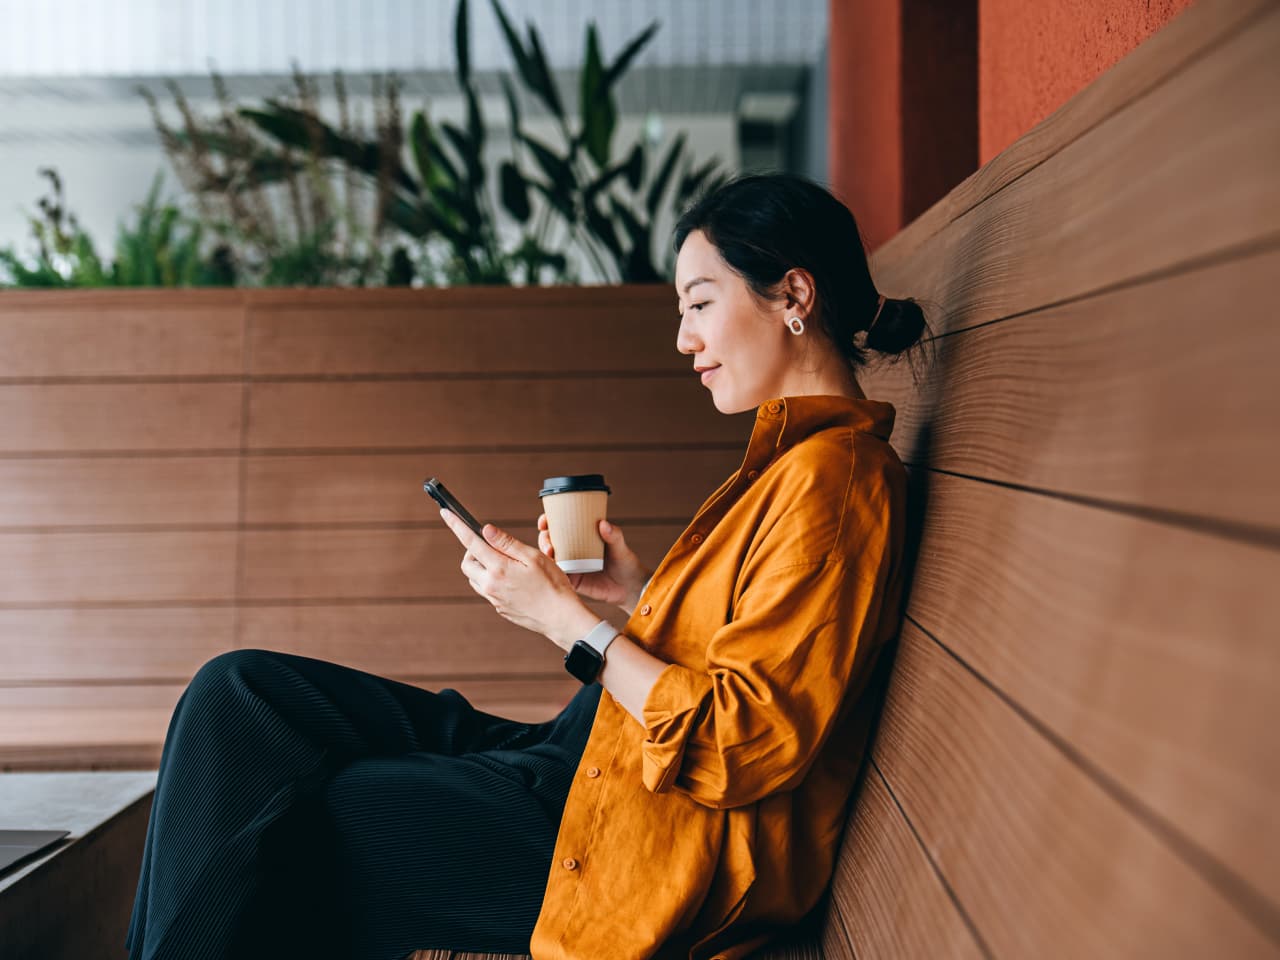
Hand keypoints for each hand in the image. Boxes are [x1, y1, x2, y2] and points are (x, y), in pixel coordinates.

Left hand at [439, 509, 594, 650]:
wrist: (560, 618)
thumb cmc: (552, 585)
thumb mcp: (533, 557)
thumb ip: (506, 543)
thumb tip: (485, 529)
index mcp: (498, 568)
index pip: (470, 542)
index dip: (456, 525)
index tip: (446, 514)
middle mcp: (491, 585)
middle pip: (466, 563)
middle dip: (472, 551)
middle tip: (491, 546)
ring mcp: (494, 599)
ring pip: (474, 578)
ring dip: (481, 567)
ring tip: (505, 564)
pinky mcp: (499, 608)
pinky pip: (487, 590)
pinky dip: (491, 580)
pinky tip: (512, 580)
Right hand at [537, 513, 650, 610]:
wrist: (630, 587)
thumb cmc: (626, 562)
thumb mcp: (620, 546)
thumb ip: (614, 535)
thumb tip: (603, 523)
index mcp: (581, 536)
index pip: (560, 525)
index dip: (548, 521)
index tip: (544, 521)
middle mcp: (573, 549)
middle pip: (550, 541)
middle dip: (544, 538)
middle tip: (548, 540)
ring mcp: (571, 565)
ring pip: (550, 558)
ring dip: (544, 553)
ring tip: (550, 552)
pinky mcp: (572, 580)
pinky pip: (557, 575)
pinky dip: (550, 571)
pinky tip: (550, 569)